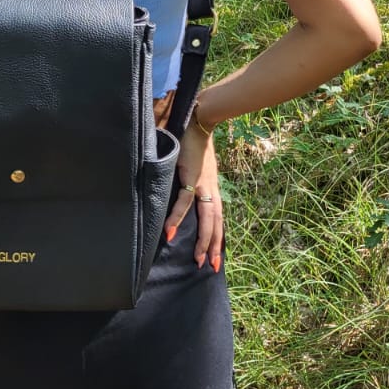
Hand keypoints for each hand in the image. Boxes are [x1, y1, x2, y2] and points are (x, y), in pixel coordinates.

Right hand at [163, 124, 223, 271]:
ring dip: (203, 239)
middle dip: (214, 246)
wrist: (199, 122)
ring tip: (198, 258)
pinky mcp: (191, 178)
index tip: (216, 255)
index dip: (217, 237)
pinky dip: (176, 218)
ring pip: (206, 218)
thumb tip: (183, 190)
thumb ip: (191, 180)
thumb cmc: (195, 142)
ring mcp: (203, 185)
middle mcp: (211, 190)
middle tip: (210, 267)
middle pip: (216, 223)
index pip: (218, 218)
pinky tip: (170, 232)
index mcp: (212, 189)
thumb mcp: (197, 167)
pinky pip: (183, 203)